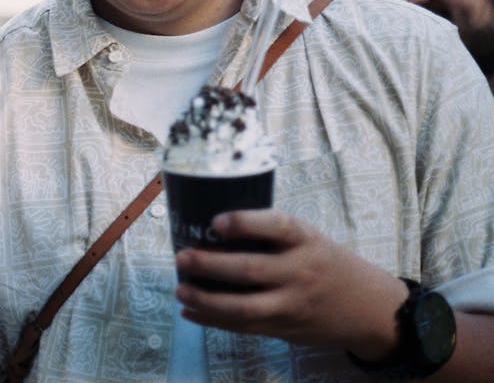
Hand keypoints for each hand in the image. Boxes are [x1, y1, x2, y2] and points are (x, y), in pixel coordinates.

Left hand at [175, 209, 408, 359]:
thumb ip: (273, 235)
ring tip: (181, 289)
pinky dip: (213, 320)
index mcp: (305, 240)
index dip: (245, 223)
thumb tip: (211, 228)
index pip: (276, 226)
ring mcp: (293, 304)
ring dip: (206, 300)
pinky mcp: (286, 329)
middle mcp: (300, 272)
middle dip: (209, 265)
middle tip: (181, 257)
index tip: (216, 222)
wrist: (370, 308)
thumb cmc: (327, 263)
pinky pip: (244, 327)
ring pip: (244, 307)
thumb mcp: (310, 239)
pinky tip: (191, 310)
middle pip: (250, 270)